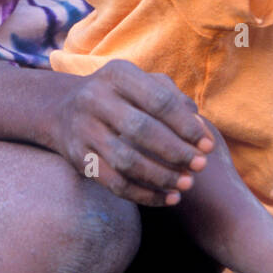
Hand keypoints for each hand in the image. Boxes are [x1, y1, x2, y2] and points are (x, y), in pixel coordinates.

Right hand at [50, 60, 214, 206]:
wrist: (63, 110)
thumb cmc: (121, 97)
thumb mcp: (143, 85)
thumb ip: (175, 101)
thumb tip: (203, 133)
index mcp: (117, 74)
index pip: (158, 101)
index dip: (187, 125)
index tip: (208, 145)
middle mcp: (95, 98)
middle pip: (141, 130)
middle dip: (176, 151)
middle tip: (200, 166)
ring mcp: (83, 129)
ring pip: (127, 161)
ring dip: (161, 177)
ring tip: (187, 184)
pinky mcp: (78, 158)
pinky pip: (114, 183)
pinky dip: (145, 195)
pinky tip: (168, 198)